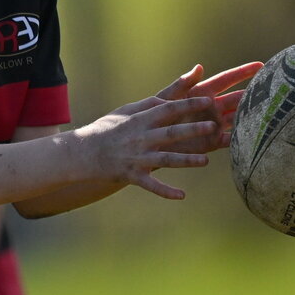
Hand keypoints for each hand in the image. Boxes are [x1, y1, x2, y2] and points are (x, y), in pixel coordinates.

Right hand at [77, 94, 223, 199]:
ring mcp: (136, 158)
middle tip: (213, 127)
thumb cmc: (106, 128)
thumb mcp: (125, 111)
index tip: (208, 100)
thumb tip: (168, 98)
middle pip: (170, 133)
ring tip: (205, 161)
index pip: (168, 110)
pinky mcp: (132, 175)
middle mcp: (140, 138)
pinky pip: (151, 185)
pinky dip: (166, 191)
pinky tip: (182, 196)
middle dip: (192, 130)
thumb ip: (148, 105)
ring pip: (165, 159)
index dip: (188, 105)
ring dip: (186, 160)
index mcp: (140, 120)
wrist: (81, 152)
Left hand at [156, 61, 262, 150]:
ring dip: (253, 116)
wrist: (150, 141)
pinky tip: (256, 138)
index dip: (243, 72)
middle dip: (256, 94)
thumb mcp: (167, 99)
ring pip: (239, 118)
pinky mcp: (212, 142)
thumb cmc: (154, 116)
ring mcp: (214, 124)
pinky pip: (232, 140)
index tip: (262, 66)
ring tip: (272, 114)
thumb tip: (198, 67)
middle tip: (276, 91)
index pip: (227, 79)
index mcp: (202, 92)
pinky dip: (243, 139)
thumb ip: (181, 84)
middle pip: (238, 98)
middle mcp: (212, 107)